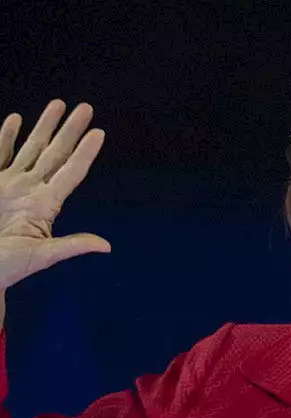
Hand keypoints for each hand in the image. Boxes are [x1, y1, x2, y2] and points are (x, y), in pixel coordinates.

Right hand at [0, 100, 108, 291]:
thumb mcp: (41, 256)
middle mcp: (32, 190)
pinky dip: (6, 136)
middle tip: (86, 108)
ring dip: (44, 126)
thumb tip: (106, 246)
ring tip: (58, 104)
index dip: (85, 153)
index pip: (71, 172)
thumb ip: (71, 246)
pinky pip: (0, 154)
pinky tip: (16, 119)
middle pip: (56, 153)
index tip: (99, 133)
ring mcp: (10, 184)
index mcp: (46, 205)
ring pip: (30, 148)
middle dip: (69, 130)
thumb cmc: (8, 267)